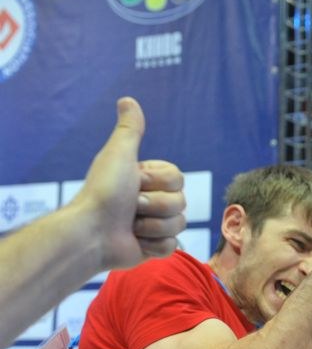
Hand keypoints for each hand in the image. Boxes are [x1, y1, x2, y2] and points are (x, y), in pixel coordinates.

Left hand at [72, 97, 185, 269]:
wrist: (92, 233)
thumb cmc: (104, 192)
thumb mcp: (119, 155)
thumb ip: (130, 130)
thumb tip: (127, 99)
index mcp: (147, 181)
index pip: (178, 179)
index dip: (160, 183)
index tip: (136, 182)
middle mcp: (152, 201)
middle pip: (181, 202)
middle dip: (156, 205)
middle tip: (132, 206)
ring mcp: (154, 226)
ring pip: (179, 224)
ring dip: (153, 226)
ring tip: (130, 226)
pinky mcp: (153, 248)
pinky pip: (171, 246)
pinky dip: (153, 245)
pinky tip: (135, 241)